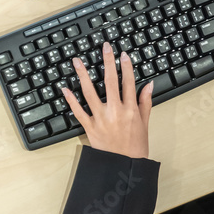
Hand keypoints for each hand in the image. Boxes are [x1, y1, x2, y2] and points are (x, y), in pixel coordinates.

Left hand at [63, 42, 153, 158]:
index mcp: (130, 109)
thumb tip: (149, 85)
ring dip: (83, 75)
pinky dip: (70, 100)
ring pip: (90, 92)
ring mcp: (101, 118)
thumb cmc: (136, 146)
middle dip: (107, 62)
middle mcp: (115, 111)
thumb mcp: (145, 123)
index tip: (123, 54)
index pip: (128, 82)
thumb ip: (145, 102)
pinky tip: (64, 88)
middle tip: (104, 48)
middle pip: (111, 81)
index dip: (126, 66)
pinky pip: (78, 111)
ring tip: (77, 61)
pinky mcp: (90, 127)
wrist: (124, 166)